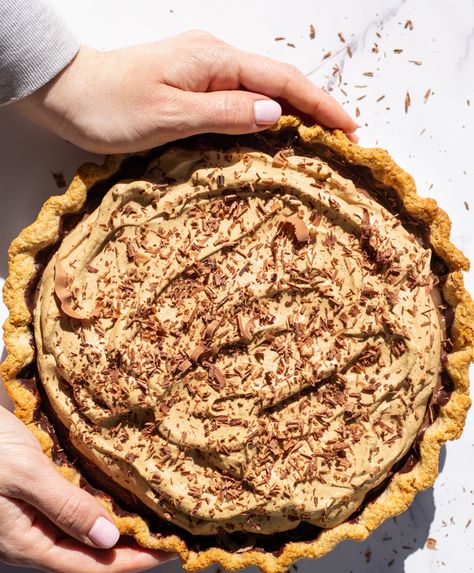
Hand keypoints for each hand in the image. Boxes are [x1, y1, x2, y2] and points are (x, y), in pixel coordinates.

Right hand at [0, 406, 175, 572]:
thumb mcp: (23, 473)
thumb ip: (65, 506)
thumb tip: (109, 538)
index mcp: (27, 543)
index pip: (92, 566)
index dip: (135, 562)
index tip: (173, 552)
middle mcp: (29, 537)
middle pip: (89, 555)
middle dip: (131, 548)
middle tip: (171, 532)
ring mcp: (26, 518)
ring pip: (81, 533)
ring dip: (116, 527)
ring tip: (152, 514)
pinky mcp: (26, 496)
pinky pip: (69, 511)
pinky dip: (97, 505)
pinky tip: (115, 491)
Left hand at [14, 30, 357, 153]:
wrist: (67, 93)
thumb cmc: (111, 107)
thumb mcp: (170, 116)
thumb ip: (224, 114)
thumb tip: (275, 115)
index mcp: (215, 61)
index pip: (281, 81)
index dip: (319, 104)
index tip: (349, 129)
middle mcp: (215, 58)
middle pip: (278, 82)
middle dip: (315, 109)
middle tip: (344, 142)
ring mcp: (204, 70)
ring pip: (261, 91)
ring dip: (293, 114)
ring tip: (321, 142)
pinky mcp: (193, 84)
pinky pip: (241, 99)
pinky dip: (265, 117)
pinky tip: (276, 135)